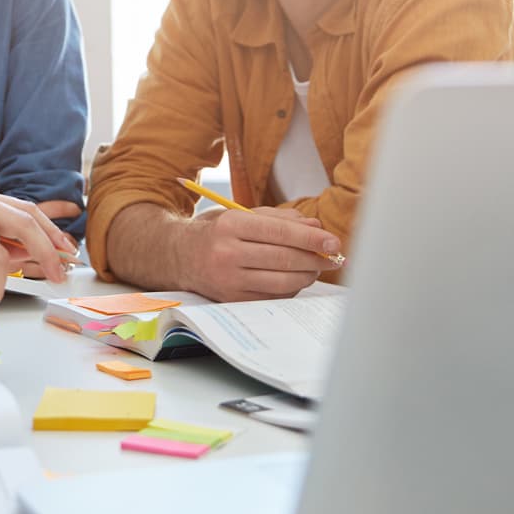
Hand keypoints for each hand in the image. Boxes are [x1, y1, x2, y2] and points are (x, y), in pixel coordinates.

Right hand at [176, 206, 336, 300]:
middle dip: (315, 258)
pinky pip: (272, 296)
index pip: (280, 233)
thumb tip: (316, 229)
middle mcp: (227, 253)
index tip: (334, 242)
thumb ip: (280, 219)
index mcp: (231, 225)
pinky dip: (290, 288)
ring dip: (306, 276)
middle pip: (284, 259)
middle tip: (333, 256)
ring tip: (315, 268)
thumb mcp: (242, 215)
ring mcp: (228, 280)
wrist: (180, 256)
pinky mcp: (231, 299)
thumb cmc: (217, 232)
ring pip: (281, 281)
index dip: (312, 239)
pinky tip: (295, 278)